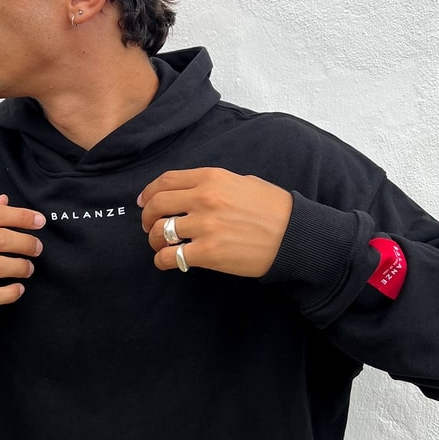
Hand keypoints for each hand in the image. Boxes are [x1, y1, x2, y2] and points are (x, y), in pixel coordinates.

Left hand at [138, 168, 291, 276]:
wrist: (295, 236)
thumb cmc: (273, 208)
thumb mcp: (242, 182)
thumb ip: (212, 184)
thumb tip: (188, 192)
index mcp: (211, 178)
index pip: (166, 180)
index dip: (149, 192)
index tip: (143, 202)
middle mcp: (204, 198)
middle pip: (157, 204)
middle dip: (146, 216)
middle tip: (148, 225)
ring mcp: (205, 226)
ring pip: (159, 231)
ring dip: (153, 240)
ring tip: (159, 245)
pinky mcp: (208, 253)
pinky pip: (170, 257)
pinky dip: (162, 260)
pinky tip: (167, 261)